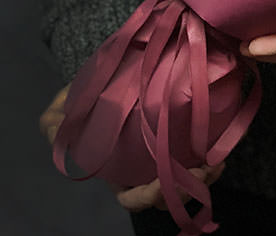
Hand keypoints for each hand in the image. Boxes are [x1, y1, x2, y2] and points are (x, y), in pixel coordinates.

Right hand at [39, 83, 225, 211]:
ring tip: (219, 162)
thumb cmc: (85, 100)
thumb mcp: (64, 111)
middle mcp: (142, 169)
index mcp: (117, 169)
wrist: (108, 78)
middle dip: (188, 190)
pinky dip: (213, 154)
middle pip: (167, 195)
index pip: (132, 197)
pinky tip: (222, 147)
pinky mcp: (182, 139)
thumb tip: (52, 128)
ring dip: (205, 177)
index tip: (164, 186)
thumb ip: (56, 123)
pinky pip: (199, 154)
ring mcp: (164, 156)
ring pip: (187, 180)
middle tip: (206, 171)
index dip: (148, 197)